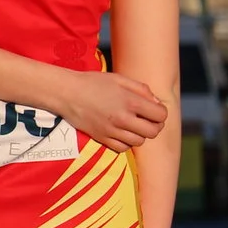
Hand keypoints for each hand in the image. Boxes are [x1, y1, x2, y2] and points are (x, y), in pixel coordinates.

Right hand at [51, 69, 167, 150]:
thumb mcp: (120, 79)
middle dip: (154, 126)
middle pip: (153, 132)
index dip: (161, 113)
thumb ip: (142, 89)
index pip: (160, 115)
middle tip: (147, 119)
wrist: (66, 93)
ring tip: (133, 125)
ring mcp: (112, 130)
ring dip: (140, 134)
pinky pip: (123, 148)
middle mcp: (123, 118)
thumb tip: (156, 103)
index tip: (154, 109)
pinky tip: (122, 133)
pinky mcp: (101, 138)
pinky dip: (126, 143)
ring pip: (139, 141)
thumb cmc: (93, 83)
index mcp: (130, 101)